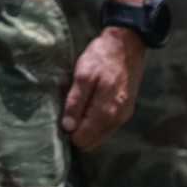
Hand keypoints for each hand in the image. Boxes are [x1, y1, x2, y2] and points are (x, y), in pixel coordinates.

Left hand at [63, 27, 145, 149]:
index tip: (59, 117)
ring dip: (85, 126)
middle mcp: (118, 118)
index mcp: (106, 111)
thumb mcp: (83, 76)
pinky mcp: (125, 110)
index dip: (68, 131)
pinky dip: (94, 121)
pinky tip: (86, 105)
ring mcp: (123, 115)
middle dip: (76, 132)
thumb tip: (67, 127)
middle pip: (91, 141)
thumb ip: (75, 103)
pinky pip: (106, 126)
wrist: (127, 45)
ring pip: (99, 135)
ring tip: (75, 106)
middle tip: (65, 111)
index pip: (83, 139)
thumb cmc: (102, 58)